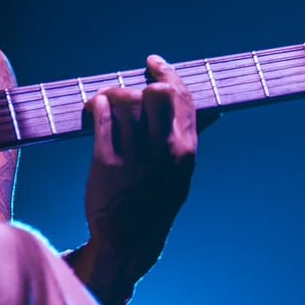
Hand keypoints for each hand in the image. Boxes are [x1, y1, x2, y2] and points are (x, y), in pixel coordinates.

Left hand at [81, 54, 199, 293]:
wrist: (128, 241)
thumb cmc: (154, 203)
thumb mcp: (181, 173)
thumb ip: (188, 139)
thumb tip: (211, 111)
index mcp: (186, 151)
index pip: (183, 98)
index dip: (167, 74)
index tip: (153, 64)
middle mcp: (164, 152)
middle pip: (156, 94)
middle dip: (139, 86)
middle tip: (126, 92)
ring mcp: (136, 157)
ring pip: (126, 101)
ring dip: (112, 94)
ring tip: (106, 103)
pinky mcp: (107, 162)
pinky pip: (103, 117)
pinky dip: (96, 106)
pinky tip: (94, 110)